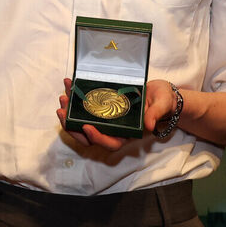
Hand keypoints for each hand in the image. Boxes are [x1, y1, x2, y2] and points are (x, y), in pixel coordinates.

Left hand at [56, 78, 178, 151]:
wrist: (160, 92)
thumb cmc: (163, 101)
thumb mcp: (162, 105)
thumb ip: (155, 114)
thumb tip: (148, 125)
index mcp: (128, 133)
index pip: (110, 142)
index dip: (97, 138)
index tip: (86, 127)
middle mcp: (114, 128)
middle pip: (89, 135)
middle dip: (72, 126)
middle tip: (62, 110)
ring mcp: (106, 117)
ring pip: (82, 120)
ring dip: (69, 111)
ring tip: (63, 96)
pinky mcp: (102, 105)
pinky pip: (85, 105)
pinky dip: (75, 96)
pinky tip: (69, 84)